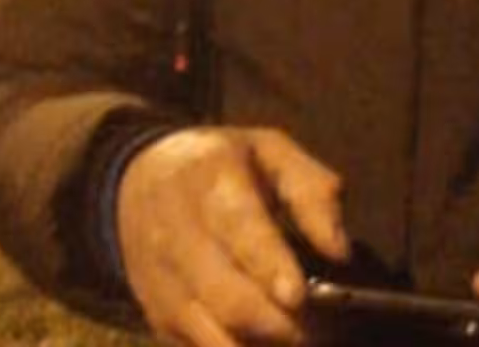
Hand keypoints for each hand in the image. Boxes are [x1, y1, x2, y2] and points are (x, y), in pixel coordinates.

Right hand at [116, 126, 349, 346]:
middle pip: (229, 299)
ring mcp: (165, 286)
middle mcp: (179, 238)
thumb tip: (341, 251)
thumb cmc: (222, 162)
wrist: (137, 178)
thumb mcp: (271, 151)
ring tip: (302, 340)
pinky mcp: (159, 320)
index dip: (270, 267)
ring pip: (215, 339)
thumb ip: (313, 194)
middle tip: (325, 330)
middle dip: (282, 325)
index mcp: (212, 182)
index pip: (240, 230)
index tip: (298, 296)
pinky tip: (268, 345)